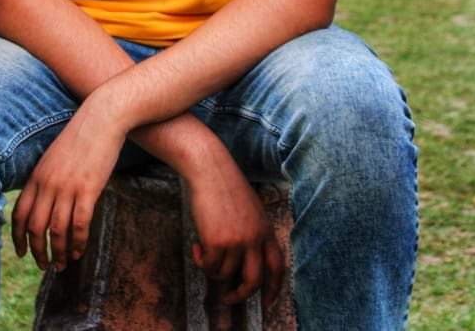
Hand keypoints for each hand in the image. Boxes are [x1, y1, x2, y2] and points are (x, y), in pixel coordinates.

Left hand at [11, 98, 124, 271]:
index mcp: (37, 176)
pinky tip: (81, 251)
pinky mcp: (88, 189)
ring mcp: (67, 187)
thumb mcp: (54, 157)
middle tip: (46, 266)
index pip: (20, 214)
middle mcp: (48, 184)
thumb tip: (45, 202)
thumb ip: (46, 178)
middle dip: (38, 252)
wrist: (101, 118)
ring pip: (56, 231)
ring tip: (64, 264)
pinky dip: (78, 242)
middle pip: (35, 228)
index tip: (23, 252)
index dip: (18, 237)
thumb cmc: (81, 137)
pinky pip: (80, 225)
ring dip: (59, 253)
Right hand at [186, 150, 283, 305]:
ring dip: (212, 269)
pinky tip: (196, 246)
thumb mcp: (251, 210)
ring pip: (225, 274)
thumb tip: (245, 261)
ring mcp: (236, 241)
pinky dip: (200, 261)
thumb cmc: (227, 186)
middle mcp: (255, 239)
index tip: (268, 304)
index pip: (277, 267)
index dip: (274, 289)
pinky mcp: (217, 241)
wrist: (210, 170)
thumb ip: (254, 233)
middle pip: (254, 281)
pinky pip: (208, 266)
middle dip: (241, 294)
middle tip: (230, 297)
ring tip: (204, 253)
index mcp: (266, 230)